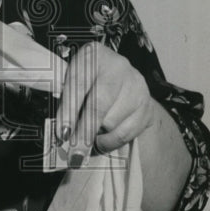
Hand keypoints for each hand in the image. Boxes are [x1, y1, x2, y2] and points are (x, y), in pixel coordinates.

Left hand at [54, 42, 155, 163]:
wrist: (118, 75)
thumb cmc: (87, 79)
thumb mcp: (73, 79)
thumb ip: (66, 100)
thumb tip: (62, 133)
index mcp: (93, 55)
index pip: (78, 84)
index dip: (69, 111)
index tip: (62, 134)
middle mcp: (118, 67)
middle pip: (100, 105)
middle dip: (84, 132)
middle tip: (75, 155)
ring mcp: (136, 86)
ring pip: (113, 122)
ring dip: (97, 135)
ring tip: (89, 135)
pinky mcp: (147, 105)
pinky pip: (127, 133)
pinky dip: (111, 141)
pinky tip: (102, 139)